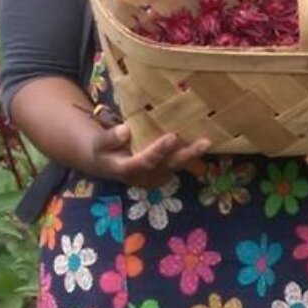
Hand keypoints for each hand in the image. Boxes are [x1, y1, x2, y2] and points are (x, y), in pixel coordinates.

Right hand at [88, 124, 210, 188]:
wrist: (105, 163)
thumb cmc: (102, 150)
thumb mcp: (98, 144)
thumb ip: (109, 138)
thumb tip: (125, 131)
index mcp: (127, 169)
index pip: (145, 161)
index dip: (159, 150)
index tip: (172, 137)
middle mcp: (145, 176)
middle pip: (169, 166)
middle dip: (188, 154)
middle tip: (205, 143)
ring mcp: (156, 176)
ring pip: (177, 164)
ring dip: (194, 154)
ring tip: (209, 141)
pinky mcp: (164, 171)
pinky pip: (179, 161)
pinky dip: (190, 151)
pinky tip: (202, 138)